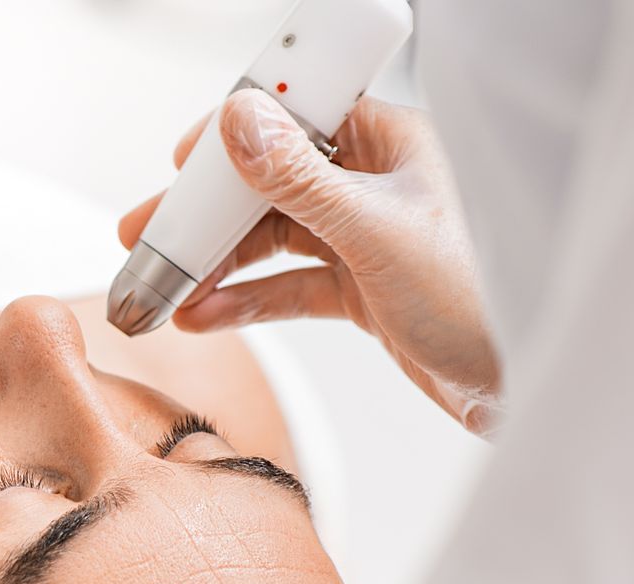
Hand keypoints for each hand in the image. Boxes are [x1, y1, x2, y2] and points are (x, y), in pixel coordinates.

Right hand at [120, 90, 502, 432]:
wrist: (519, 381)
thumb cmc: (482, 299)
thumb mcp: (376, 232)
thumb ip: (301, 182)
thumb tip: (241, 124)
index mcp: (391, 144)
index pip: (298, 116)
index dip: (238, 132)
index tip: (184, 160)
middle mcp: (375, 184)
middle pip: (269, 184)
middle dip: (205, 214)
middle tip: (148, 234)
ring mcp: (364, 237)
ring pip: (270, 239)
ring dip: (215, 264)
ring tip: (164, 288)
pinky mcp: (360, 288)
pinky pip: (285, 286)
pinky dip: (242, 300)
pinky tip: (203, 315)